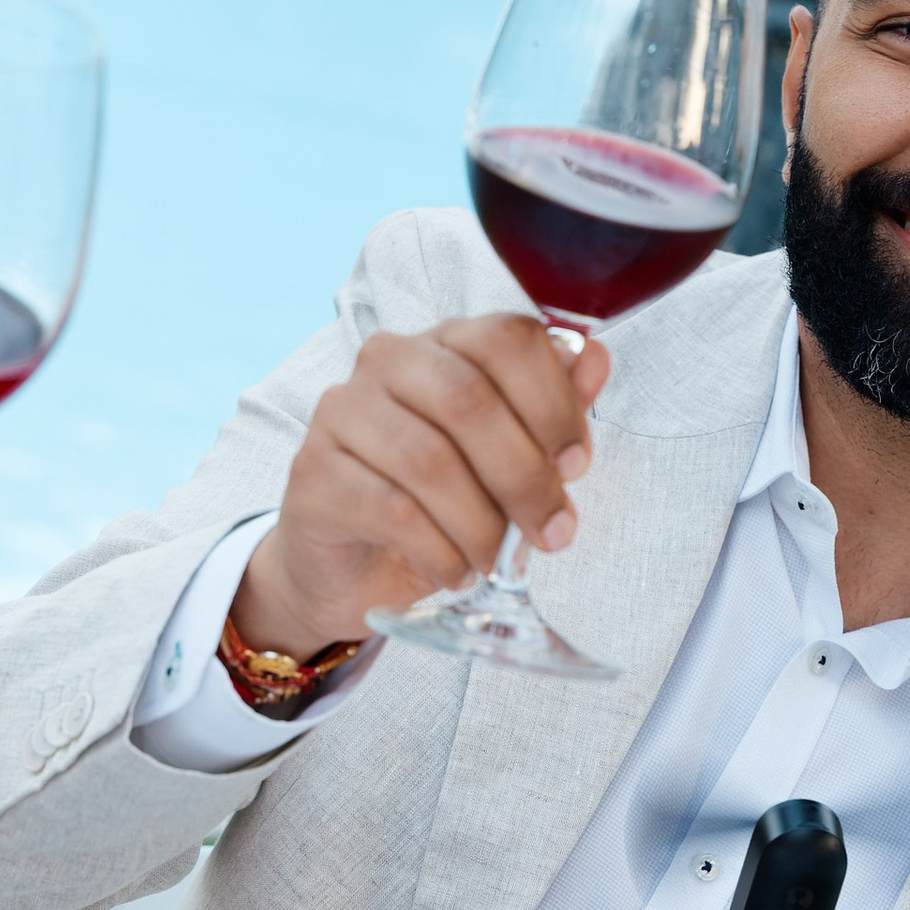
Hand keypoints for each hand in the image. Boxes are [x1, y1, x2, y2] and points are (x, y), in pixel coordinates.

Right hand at [231, 315, 609, 660]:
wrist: (350, 566)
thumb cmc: (437, 503)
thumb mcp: (505, 460)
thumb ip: (551, 409)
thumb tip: (596, 358)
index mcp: (445, 344)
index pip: (506, 338)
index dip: (554, 402)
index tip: (577, 463)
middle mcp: (388, 361)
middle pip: (468, 399)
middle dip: (524, 475)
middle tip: (551, 531)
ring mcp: (342, 412)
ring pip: (429, 460)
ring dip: (480, 523)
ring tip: (496, 561)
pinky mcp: (313, 472)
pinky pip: (392, 510)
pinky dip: (438, 550)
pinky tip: (455, 571)